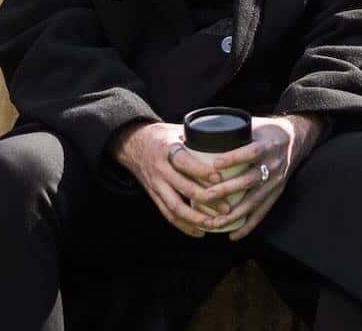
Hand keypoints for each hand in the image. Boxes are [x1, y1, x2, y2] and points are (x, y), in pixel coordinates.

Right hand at [108, 121, 234, 237]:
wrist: (133, 145)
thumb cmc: (163, 137)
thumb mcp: (178, 130)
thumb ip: (198, 137)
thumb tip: (228, 138)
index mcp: (167, 150)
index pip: (183, 162)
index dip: (200, 171)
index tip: (218, 178)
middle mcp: (160, 169)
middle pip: (182, 188)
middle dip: (206, 200)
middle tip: (226, 207)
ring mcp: (156, 185)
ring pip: (175, 207)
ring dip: (196, 218)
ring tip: (215, 224)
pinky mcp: (154, 197)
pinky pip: (168, 215)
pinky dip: (184, 226)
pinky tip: (200, 232)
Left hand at [199, 114, 326, 240]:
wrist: (295, 139)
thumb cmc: (266, 132)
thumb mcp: (253, 125)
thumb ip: (231, 130)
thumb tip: (197, 131)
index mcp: (268, 145)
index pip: (252, 151)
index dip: (234, 158)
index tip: (215, 165)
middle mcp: (274, 165)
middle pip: (250, 180)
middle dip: (227, 190)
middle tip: (205, 196)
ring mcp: (276, 182)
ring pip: (254, 200)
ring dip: (234, 213)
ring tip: (214, 221)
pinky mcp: (276, 194)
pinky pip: (262, 213)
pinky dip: (247, 226)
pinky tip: (233, 235)